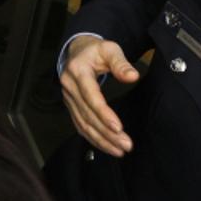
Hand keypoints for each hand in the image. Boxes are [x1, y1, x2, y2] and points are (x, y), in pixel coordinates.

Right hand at [60, 35, 140, 156]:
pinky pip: (80, 125)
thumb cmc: (95, 50)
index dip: (104, 113)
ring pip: (83, 124)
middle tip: (126, 144)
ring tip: (119, 150)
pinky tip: (107, 146)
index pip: (91, 96)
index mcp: (78, 71)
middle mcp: (69, 87)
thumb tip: (133, 76)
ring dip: (101, 139)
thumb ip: (121, 63)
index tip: (118, 127)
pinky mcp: (71, 106)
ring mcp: (68, 98)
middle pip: (88, 114)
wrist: (76, 51)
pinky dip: (93, 138)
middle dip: (107, 132)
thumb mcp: (109, 49)